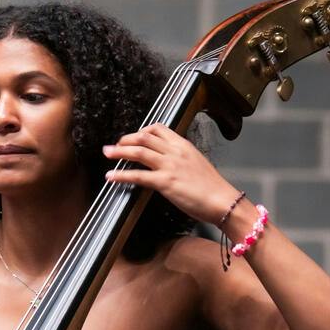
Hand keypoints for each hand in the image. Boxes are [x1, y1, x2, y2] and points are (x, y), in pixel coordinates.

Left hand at [104, 125, 238, 225]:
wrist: (223, 201)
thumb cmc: (213, 188)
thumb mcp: (197, 165)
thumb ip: (182, 159)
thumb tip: (169, 163)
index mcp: (183, 145)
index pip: (159, 129)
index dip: (142, 131)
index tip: (133, 137)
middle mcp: (175, 152)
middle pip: (144, 137)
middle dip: (125, 139)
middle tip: (114, 146)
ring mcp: (169, 166)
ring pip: (138, 151)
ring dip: (119, 152)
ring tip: (107, 153)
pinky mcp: (165, 182)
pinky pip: (138, 176)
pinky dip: (121, 175)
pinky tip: (111, 177)